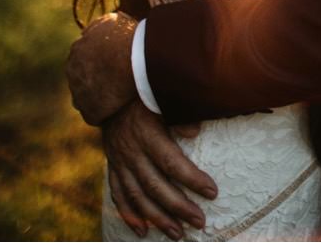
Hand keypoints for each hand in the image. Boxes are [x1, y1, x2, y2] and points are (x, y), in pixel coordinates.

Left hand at [66, 11, 141, 126]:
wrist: (132, 59)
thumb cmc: (128, 38)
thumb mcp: (115, 21)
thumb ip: (105, 24)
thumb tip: (105, 25)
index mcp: (77, 49)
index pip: (83, 61)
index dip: (97, 66)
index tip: (111, 69)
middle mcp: (72, 70)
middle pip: (81, 79)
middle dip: (94, 82)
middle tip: (114, 85)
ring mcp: (78, 91)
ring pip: (85, 98)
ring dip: (98, 100)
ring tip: (116, 101)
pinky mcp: (88, 109)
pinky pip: (93, 115)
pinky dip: (102, 115)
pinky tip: (115, 112)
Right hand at [103, 101, 215, 238]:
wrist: (107, 92)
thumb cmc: (144, 97)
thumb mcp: (161, 99)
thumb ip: (179, 114)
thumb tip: (195, 131)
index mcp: (146, 133)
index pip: (171, 162)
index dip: (192, 179)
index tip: (212, 192)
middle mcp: (131, 151)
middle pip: (155, 186)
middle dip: (179, 207)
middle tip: (200, 222)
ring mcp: (119, 162)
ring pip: (137, 196)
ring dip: (157, 218)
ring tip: (178, 234)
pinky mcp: (113, 167)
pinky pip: (118, 195)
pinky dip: (129, 215)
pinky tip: (142, 232)